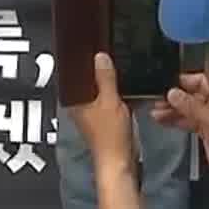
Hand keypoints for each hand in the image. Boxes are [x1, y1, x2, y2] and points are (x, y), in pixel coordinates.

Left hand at [72, 53, 137, 171]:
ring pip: (104, 89)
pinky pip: (115, 99)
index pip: (76, 74)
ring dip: (114, 82)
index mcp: (75, 100)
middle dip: (102, 70)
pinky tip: (133, 87)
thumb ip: (105, 78)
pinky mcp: (109, 117)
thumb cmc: (110, 136)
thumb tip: (100, 57)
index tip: (95, 47)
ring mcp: (96, 111)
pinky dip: (122, 94)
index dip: (85, 61)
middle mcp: (82, 104)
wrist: (120, 161)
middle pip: (91, 80)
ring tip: (124, 68)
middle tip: (113, 54)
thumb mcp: (109, 101)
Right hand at [166, 74, 208, 203]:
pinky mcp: (208, 129)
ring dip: (173, 107)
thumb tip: (172, 93)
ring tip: (154, 108)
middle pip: (195, 91)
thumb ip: (191, 105)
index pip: (204, 77)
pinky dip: (176, 119)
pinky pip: (190, 119)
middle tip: (156, 95)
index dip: (185, 79)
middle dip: (176, 94)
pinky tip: (160, 118)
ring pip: (190, 106)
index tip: (166, 79)